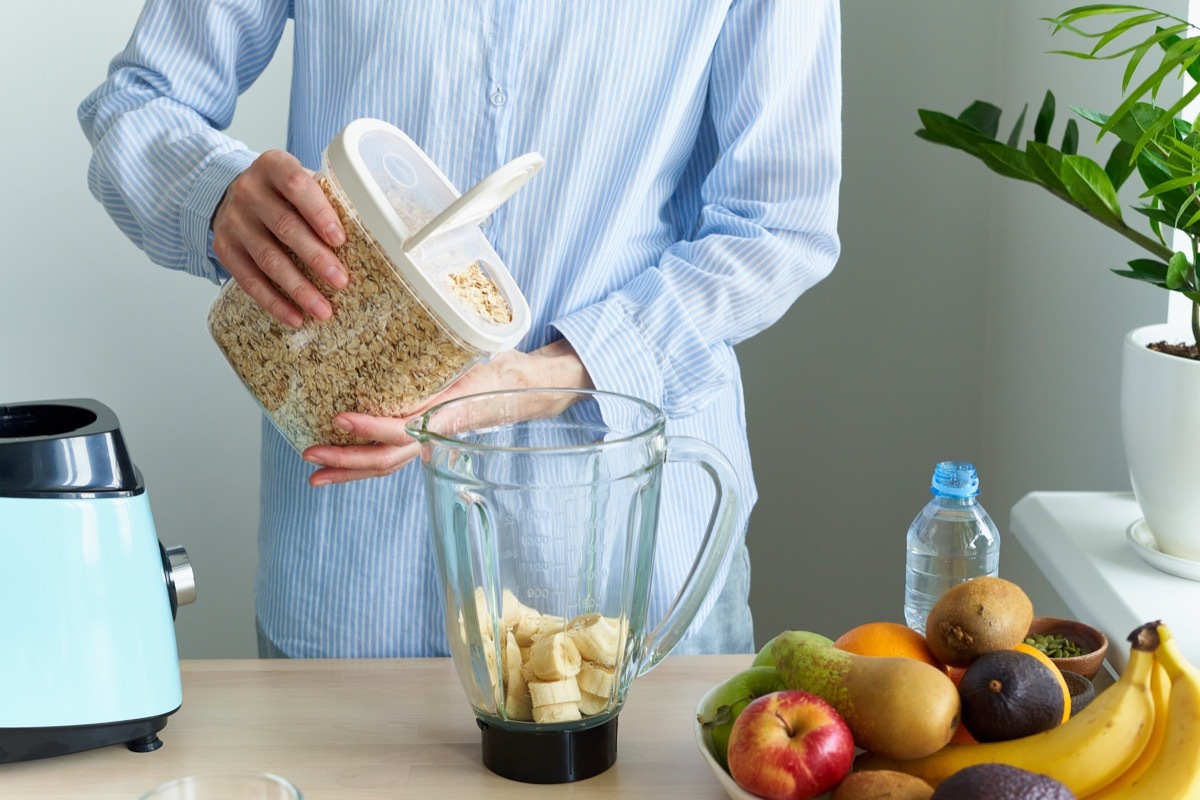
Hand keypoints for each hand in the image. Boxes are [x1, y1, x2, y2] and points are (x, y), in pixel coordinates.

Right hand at [212, 149, 348, 327]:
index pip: (296, 185)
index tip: (340, 239)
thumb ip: (325, 197)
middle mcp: (248, 191)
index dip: (319, 213)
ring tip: (323, 310)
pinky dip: (274, 302)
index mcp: (272, 166)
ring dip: (298, 288)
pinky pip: (249, 280)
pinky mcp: (224, 248)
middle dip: (315, 257)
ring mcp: (233, 221)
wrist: (231, 193)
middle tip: (341, 281)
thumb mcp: (300, 180)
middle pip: (285, 227)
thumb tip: (369, 230)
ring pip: (268, 259)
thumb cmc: (282, 191)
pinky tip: (295, 317)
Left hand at [300, 339, 593, 485]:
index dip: (370, 427)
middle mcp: (434, 435)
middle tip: (312, 454)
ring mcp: (426, 442)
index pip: (403, 429)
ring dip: (348, 471)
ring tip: (315, 472)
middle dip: (346, 460)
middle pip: (387, 459)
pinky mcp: (420, 441)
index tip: (339, 418)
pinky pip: (389, 457)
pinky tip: (337, 463)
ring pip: (385, 465)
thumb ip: (441, 352)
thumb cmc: (490, 369)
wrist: (515, 390)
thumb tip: (406, 319)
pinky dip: (360, 464)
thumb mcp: (469, 355)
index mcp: (446, 414)